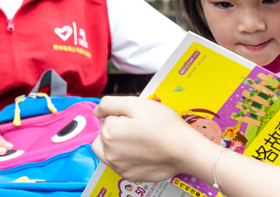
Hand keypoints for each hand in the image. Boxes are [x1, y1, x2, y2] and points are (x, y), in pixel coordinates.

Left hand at [93, 96, 207, 181]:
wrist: (184, 149)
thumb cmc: (164, 125)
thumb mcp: (136, 104)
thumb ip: (110, 104)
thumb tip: (96, 111)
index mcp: (109, 134)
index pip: (106, 118)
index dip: (122, 114)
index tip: (137, 117)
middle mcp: (109, 154)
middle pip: (105, 135)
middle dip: (117, 129)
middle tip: (138, 127)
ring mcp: (119, 167)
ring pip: (110, 151)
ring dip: (119, 143)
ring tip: (140, 139)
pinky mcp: (130, 176)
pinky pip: (122, 164)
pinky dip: (128, 157)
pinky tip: (144, 151)